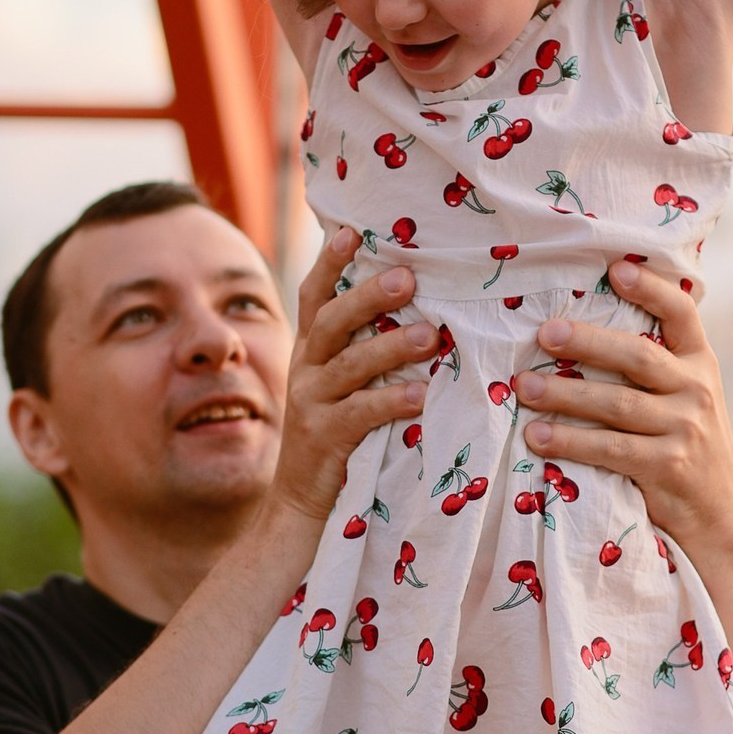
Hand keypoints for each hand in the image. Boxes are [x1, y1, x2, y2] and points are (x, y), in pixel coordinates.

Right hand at [270, 227, 434, 521]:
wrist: (300, 502)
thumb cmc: (335, 430)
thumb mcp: (338, 382)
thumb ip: (360, 345)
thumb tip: (414, 301)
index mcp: (309, 349)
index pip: (313, 295)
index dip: (329, 262)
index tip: (351, 231)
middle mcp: (304, 368)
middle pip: (332, 320)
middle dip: (369, 296)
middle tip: (408, 278)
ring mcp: (310, 403)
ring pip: (350, 364)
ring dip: (392, 346)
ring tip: (432, 336)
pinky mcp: (323, 437)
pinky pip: (360, 413)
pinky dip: (391, 401)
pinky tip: (422, 395)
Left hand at [515, 259, 732, 560]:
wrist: (720, 517)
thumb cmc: (684, 442)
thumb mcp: (686, 394)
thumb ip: (655, 361)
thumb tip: (582, 319)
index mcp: (700, 362)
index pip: (682, 313)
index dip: (650, 288)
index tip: (615, 268)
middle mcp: (696, 390)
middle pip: (637, 355)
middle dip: (587, 341)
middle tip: (545, 333)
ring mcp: (686, 429)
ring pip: (616, 404)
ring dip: (565, 395)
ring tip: (524, 388)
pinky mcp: (668, 467)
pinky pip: (610, 449)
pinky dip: (570, 442)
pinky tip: (537, 437)